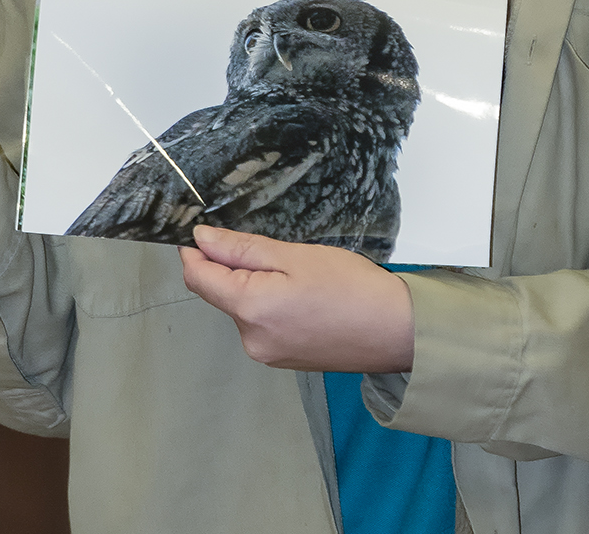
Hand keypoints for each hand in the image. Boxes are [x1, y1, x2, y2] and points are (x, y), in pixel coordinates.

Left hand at [180, 225, 413, 372]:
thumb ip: (241, 249)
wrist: (395, 330)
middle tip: (275, 249)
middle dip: (234, 267)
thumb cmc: (349, 285)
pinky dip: (271, 305)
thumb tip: (201, 238)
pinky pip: (262, 325)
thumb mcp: (292, 255)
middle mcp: (250, 340)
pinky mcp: (284, 360)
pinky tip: (303, 296)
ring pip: (244, 308)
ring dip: (255, 287)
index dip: (193, 251)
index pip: (198, 278)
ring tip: (299, 274)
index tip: (198, 229)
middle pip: (221, 294)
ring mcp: (267, 354)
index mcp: (249, 310)